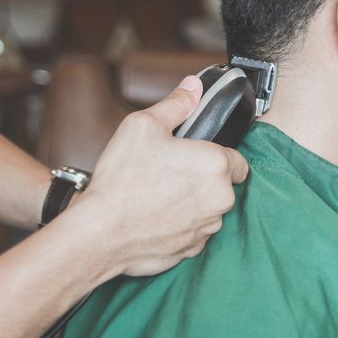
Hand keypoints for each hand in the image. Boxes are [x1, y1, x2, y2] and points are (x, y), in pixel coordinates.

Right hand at [71, 76, 248, 277]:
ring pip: (208, 210)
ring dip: (191, 203)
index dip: (216, 155)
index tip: (195, 156)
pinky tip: (154, 216)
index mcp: (216, 165)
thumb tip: (193, 87)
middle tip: (169, 172)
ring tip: (158, 195)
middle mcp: (220, 199)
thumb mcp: (144, 125)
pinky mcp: (192, 250)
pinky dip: (179, 224)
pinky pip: (193, 231)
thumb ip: (175, 104)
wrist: (100, 233)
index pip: (238, 160)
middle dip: (202, 179)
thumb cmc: (122, 180)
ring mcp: (206, 228)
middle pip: (222, 185)